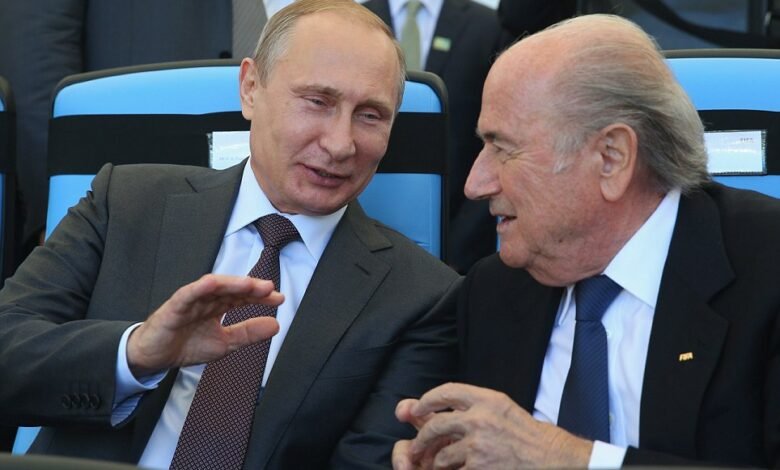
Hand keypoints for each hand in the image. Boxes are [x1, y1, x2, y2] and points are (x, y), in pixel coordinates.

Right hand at [127, 274, 282, 375]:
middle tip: (268, 289)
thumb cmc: (186, 345)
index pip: (243, 297)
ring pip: (212, 287)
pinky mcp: (174, 306)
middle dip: (250, 288)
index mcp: (219, 306)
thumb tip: (276, 325)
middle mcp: (207, 299)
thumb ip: (248, 333)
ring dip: (231, 283)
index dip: (261, 297)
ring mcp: (191, 300)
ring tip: (248, 284)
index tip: (279, 299)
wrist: (155, 357)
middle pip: (231, 288)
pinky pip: (188, 294)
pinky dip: (199, 287)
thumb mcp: (225, 343)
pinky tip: (212, 283)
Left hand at [393, 383, 592, 468]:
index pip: (446, 392)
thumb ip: (474, 405)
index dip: (427, 400)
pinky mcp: (479, 466)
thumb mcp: (502, 407)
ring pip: (441, 454)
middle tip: (416, 445)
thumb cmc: (526, 433)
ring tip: (439, 464)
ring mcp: (478, 444)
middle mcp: (479, 418)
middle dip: (422, 437)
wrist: (549, 456)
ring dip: (437, 461)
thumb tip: (442, 408)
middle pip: (436, 424)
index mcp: (486, 399)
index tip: (419, 409)